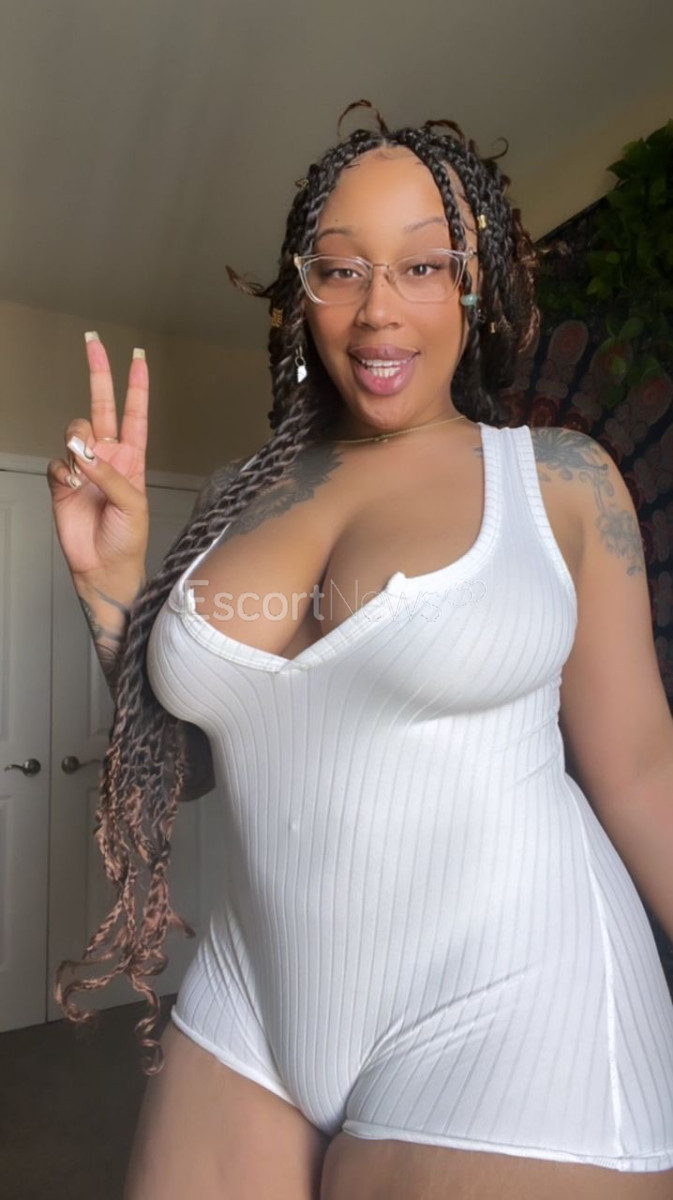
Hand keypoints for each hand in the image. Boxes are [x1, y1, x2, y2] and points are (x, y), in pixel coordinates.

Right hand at [46, 334, 149, 581]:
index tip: (138, 358)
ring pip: (75, 432)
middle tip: (94, 343)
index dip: (136, 385)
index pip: (135, 413)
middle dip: (98, 374)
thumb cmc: (127, 538)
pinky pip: (57, 462)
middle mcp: (108, 457)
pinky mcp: (62, 482)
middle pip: (102, 406)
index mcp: (133, 458)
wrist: (104, 566)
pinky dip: (64, 471)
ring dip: (78, 442)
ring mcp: (84, 467)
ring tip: (84, 467)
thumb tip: (84, 452)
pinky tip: (71, 486)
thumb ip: (110, 474)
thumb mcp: (133, 504)